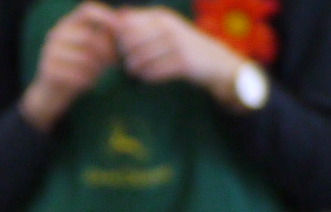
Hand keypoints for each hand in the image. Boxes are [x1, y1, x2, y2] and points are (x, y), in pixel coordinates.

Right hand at [21, 2, 121, 128]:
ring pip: (83, 58)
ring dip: (96, 68)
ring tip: (97, 74)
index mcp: (68, 24)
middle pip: (88, 36)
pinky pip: (75, 74)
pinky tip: (88, 84)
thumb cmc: (78, 68)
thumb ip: (106, 35)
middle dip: (105, 51)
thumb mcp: (92, 50)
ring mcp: (50, 51)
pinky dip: (86, 80)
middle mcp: (57, 33)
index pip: (87, 10)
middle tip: (113, 62)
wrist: (52, 93)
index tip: (119, 29)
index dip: (105, 16)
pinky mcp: (48, 69)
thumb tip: (124, 16)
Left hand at [111, 7, 236, 94]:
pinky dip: (147, 76)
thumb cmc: (180, 45)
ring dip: (134, 68)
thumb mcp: (164, 27)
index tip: (121, 48)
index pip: (128, 23)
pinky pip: (154, 72)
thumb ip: (142, 22)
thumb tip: (119, 16)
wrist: (211, 60)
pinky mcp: (183, 62)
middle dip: (124, 54)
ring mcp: (176, 44)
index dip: (119, 38)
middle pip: (131, 41)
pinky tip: (147, 77)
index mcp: (161, 16)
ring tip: (134, 71)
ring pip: (141, 58)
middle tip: (126, 62)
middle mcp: (168, 27)